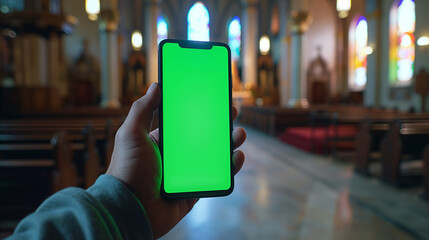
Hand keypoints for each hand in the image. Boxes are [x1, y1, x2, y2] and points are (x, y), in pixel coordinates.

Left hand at [107, 83, 246, 237]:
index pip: (185, 121)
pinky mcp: (196, 189)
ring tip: (239, 134)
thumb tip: (156, 85)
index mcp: (162, 141)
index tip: (213, 97)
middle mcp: (176, 155)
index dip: (200, 109)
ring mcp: (188, 172)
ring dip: (229, 143)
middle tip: (232, 111)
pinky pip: (217, 176)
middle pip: (204, 135)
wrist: (130, 209)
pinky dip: (230, 167)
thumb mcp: (131, 134)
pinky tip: (237, 156)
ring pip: (214, 155)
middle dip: (220, 124)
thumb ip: (143, 109)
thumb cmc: (127, 170)